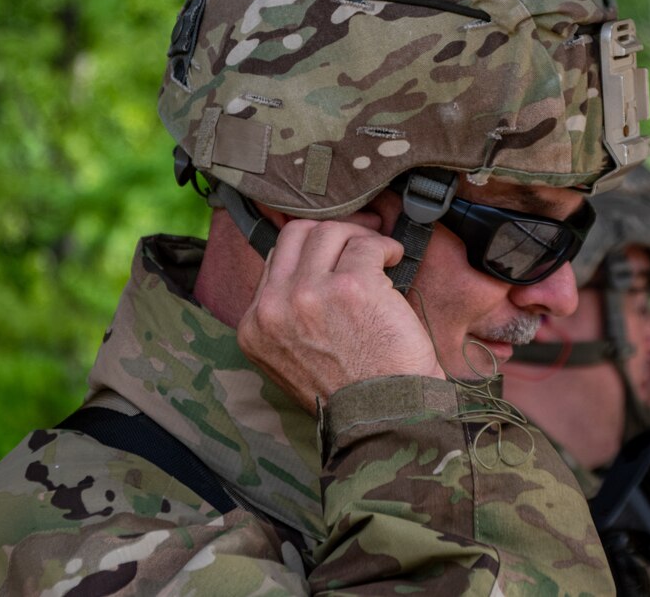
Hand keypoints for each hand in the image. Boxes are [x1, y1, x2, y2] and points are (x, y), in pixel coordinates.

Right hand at [236, 215, 442, 413]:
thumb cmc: (350, 393)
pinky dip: (386, 247)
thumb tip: (311, 268)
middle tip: (360, 238)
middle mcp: (274, 306)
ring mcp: (310, 293)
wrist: (382, 418)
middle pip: (297, 235)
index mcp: (254, 326)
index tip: (335, 253)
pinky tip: (395, 260)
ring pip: (330, 232)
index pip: (274, 260)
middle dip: (333, 232)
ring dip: (361, 237)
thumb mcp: (292, 359)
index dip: (310, 251)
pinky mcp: (351, 286)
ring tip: (381, 254)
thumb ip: (289, 316)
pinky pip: (367, 245)